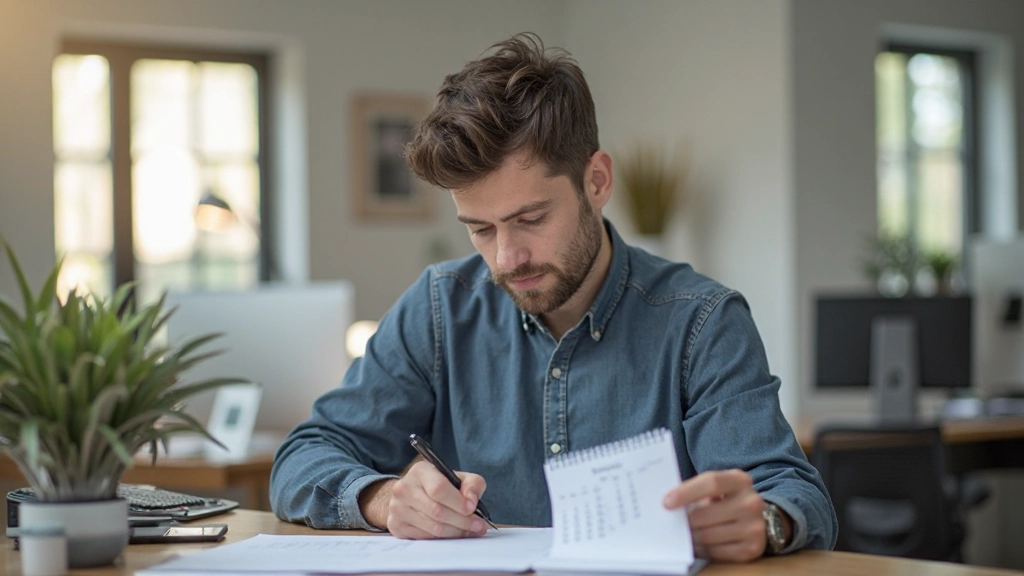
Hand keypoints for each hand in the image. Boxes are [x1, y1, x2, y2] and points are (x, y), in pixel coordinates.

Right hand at [358, 460, 488, 538]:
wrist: (410, 494)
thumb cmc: (438, 485)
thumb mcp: (457, 477)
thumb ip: (472, 484)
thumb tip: (471, 501)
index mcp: (420, 471)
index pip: (439, 489)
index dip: (458, 502)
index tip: (472, 509)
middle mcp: (404, 488)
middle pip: (437, 511)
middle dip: (462, 521)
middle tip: (478, 526)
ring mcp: (397, 508)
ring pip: (432, 527)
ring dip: (456, 532)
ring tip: (470, 531)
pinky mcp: (396, 525)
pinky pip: (425, 537)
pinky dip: (443, 538)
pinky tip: (454, 534)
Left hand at [662, 469, 766, 561]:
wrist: (757, 518)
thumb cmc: (726, 500)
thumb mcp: (716, 488)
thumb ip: (696, 490)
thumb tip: (667, 504)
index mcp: (740, 480)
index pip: (711, 482)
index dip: (686, 492)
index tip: (666, 503)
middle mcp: (751, 502)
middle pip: (704, 514)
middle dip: (685, 521)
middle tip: (675, 523)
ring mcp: (754, 527)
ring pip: (707, 536)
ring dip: (691, 537)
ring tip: (687, 533)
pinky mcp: (752, 549)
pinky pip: (716, 553)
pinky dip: (702, 550)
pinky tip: (698, 544)